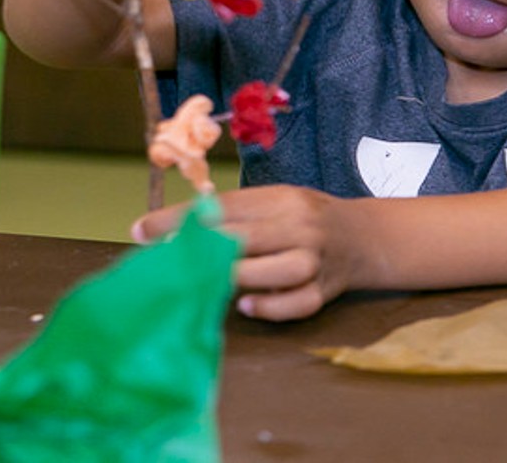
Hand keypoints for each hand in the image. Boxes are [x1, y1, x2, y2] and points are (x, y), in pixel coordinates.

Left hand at [134, 184, 364, 321]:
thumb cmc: (305, 219)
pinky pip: (299, 302)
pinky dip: (271, 306)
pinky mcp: (326, 290)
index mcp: (282, 199)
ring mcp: (317, 259)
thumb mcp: (276, 203)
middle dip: (198, 249)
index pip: (225, 207)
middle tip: (159, 259)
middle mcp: (301, 225)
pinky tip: (244, 305)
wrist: (365, 237)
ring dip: (238, 276)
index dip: (181, 218)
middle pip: (247, 236)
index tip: (141, 229)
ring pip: (279, 269)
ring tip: (203, 283)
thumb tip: (175, 228)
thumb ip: (236, 214)